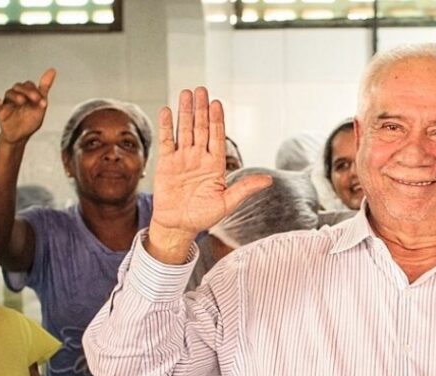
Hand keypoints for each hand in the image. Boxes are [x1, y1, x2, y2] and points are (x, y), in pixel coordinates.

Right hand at [0, 69, 55, 145]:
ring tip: (22, 101)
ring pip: (9, 93)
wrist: (21, 136)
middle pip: (19, 86)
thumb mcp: (41, 106)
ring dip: (15, 95)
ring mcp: (8, 103)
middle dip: (27, 91)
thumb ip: (44, 88)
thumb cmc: (30, 120)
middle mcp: (17, 96)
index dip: (35, 90)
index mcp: (27, 95)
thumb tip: (52, 70)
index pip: (29, 85)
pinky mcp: (0, 110)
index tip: (42, 100)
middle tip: (35, 99)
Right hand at [147, 87, 270, 259]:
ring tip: (187, 93)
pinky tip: (167, 110)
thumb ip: (245, 189)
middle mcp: (199, 157)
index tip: (217, 104)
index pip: (216, 137)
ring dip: (185, 112)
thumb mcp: (227, 203)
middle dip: (201, 109)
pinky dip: (167, 126)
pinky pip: (167, 141)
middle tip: (201, 89)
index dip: (216, 120)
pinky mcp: (166, 164)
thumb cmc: (203, 216)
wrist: (179, 226)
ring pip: (184, 130)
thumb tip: (269, 181)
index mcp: (215, 165)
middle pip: (200, 128)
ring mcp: (182, 159)